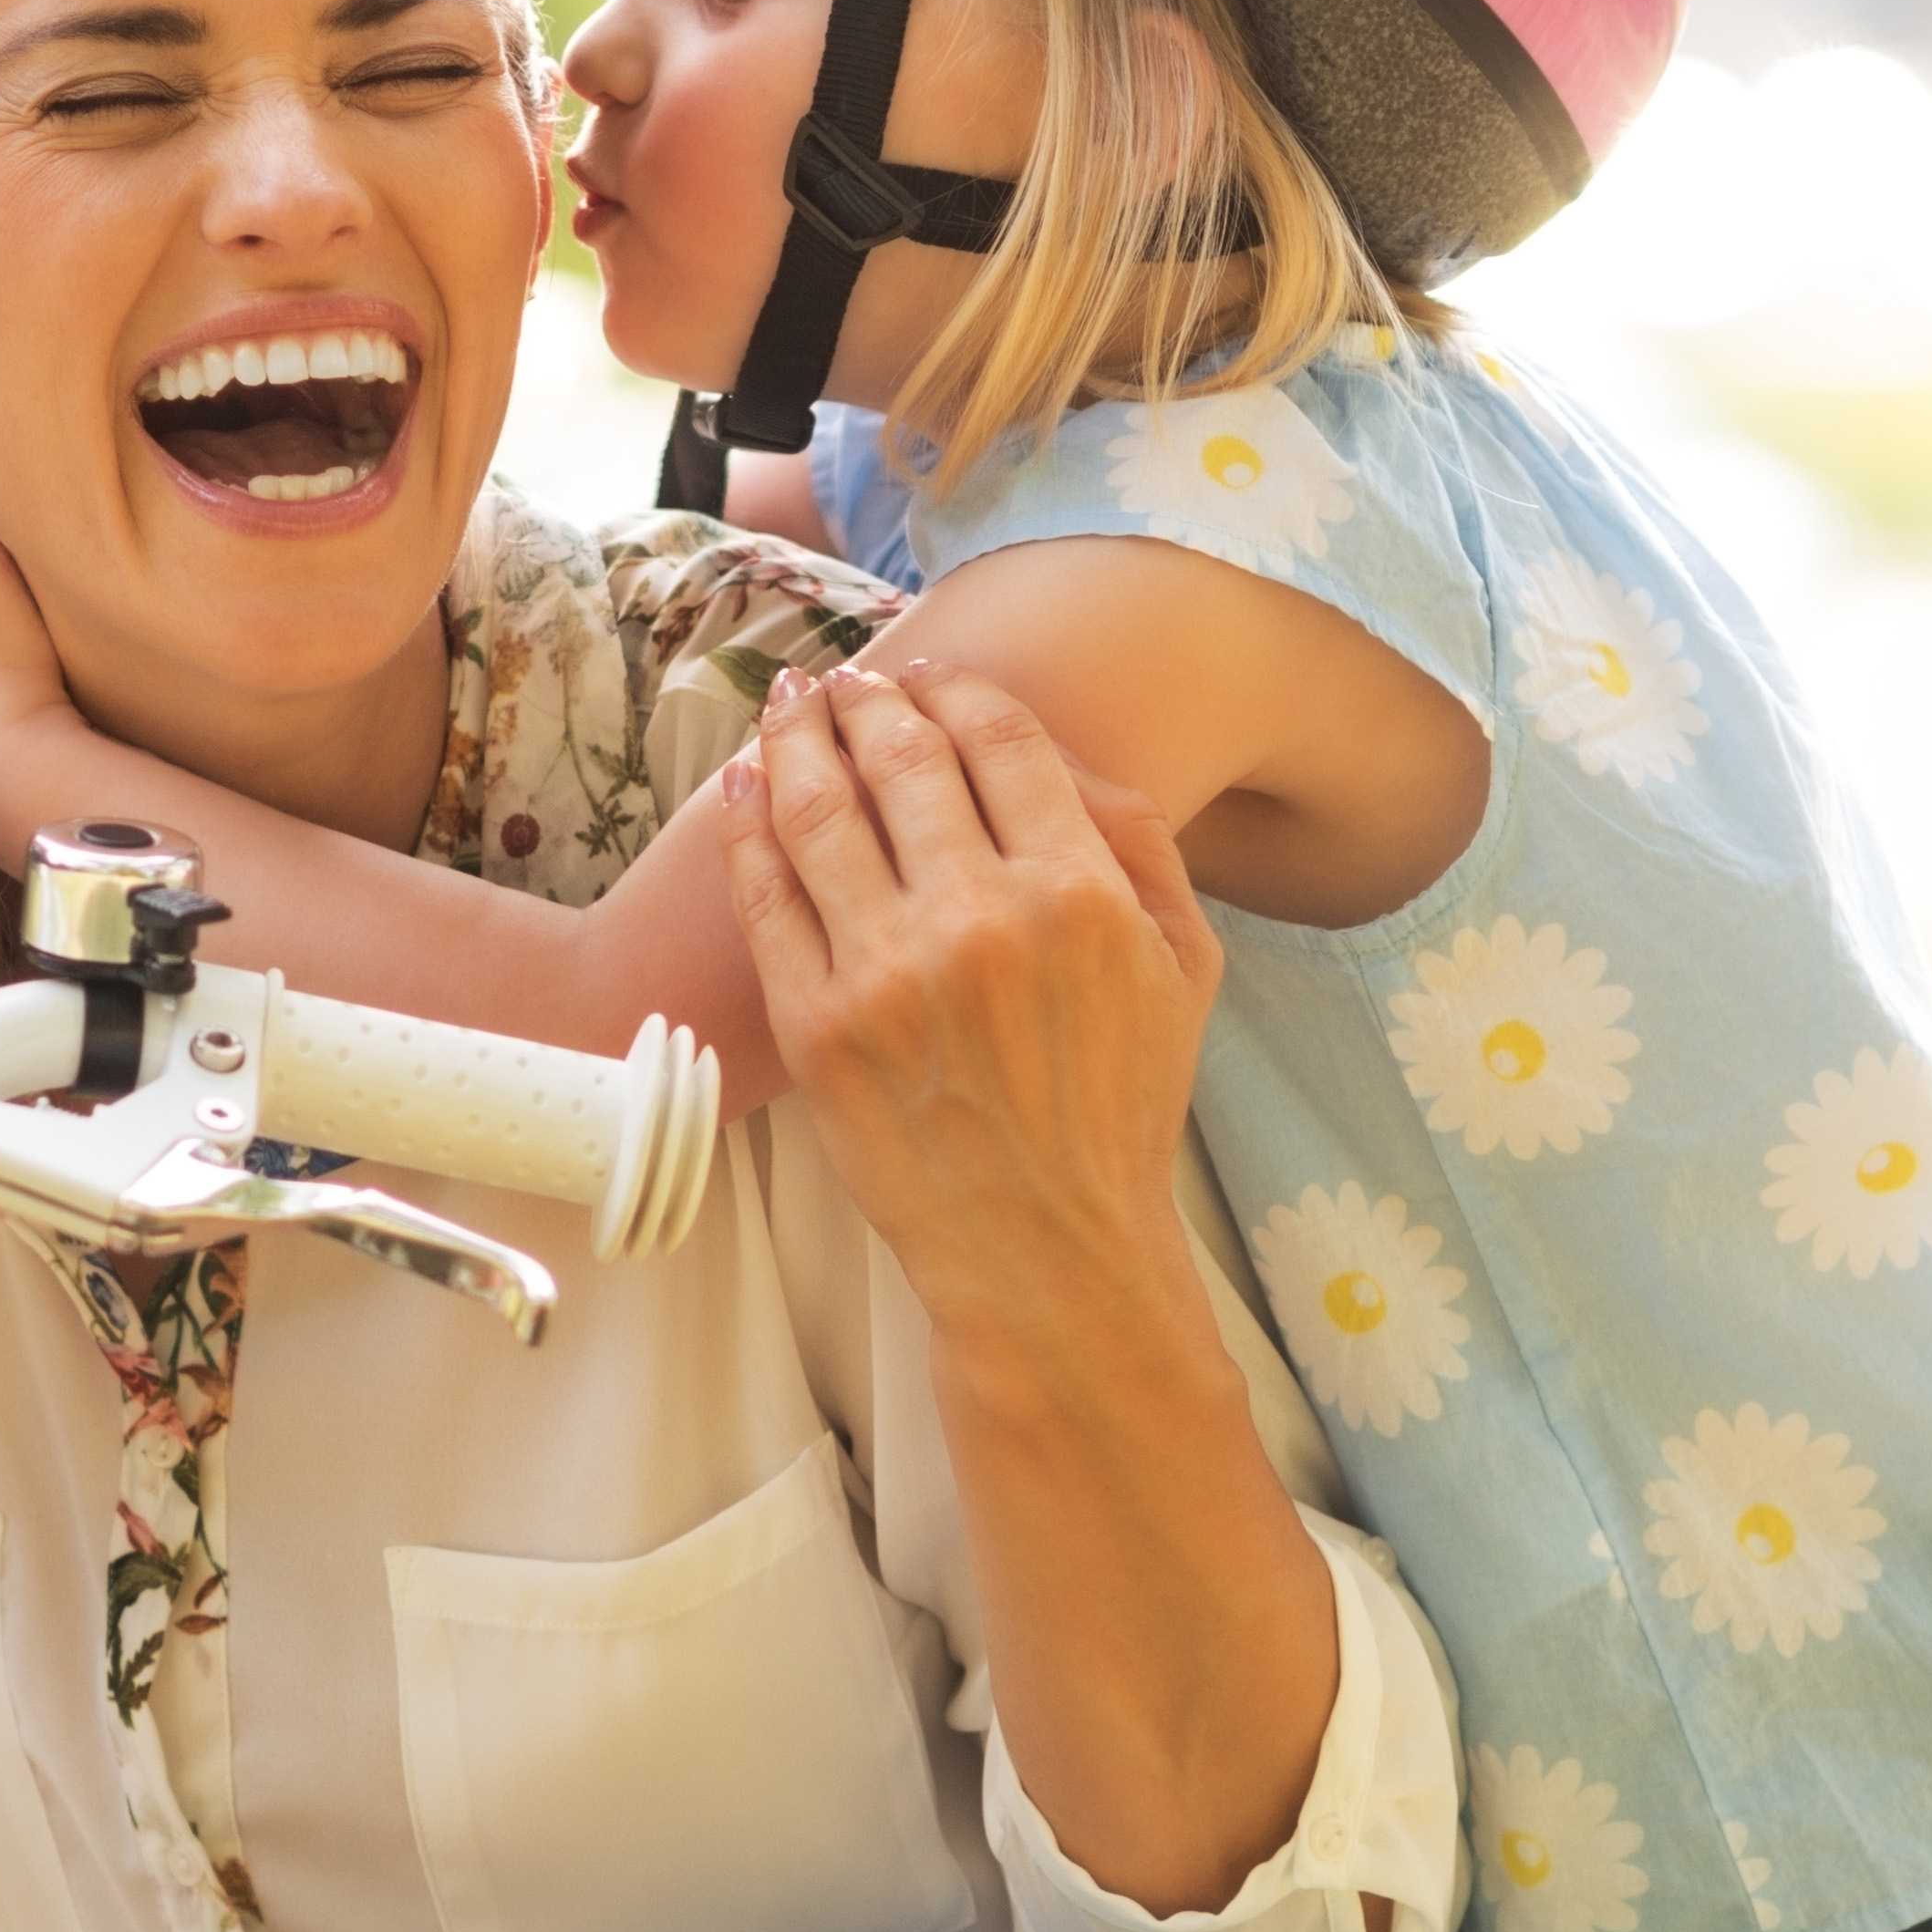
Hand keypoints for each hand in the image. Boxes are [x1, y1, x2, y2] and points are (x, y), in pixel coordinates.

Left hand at [719, 662, 1223, 1334]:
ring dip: (796, 737)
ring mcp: (889, 972)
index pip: (999, 740)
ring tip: (790, 706)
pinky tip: (746, 785)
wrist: (1049, 1252)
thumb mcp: (1185, 967)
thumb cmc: (1118, 1110)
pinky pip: (765, 896)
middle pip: (901, 757)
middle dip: (867, 700)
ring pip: (818, 809)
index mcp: (1081, 893)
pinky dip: (748, 825)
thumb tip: (1056, 751)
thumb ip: (1140, 843)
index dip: (956, 691)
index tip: (930, 678)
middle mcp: (982, 919)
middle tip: (847, 681)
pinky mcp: (817, 1025)